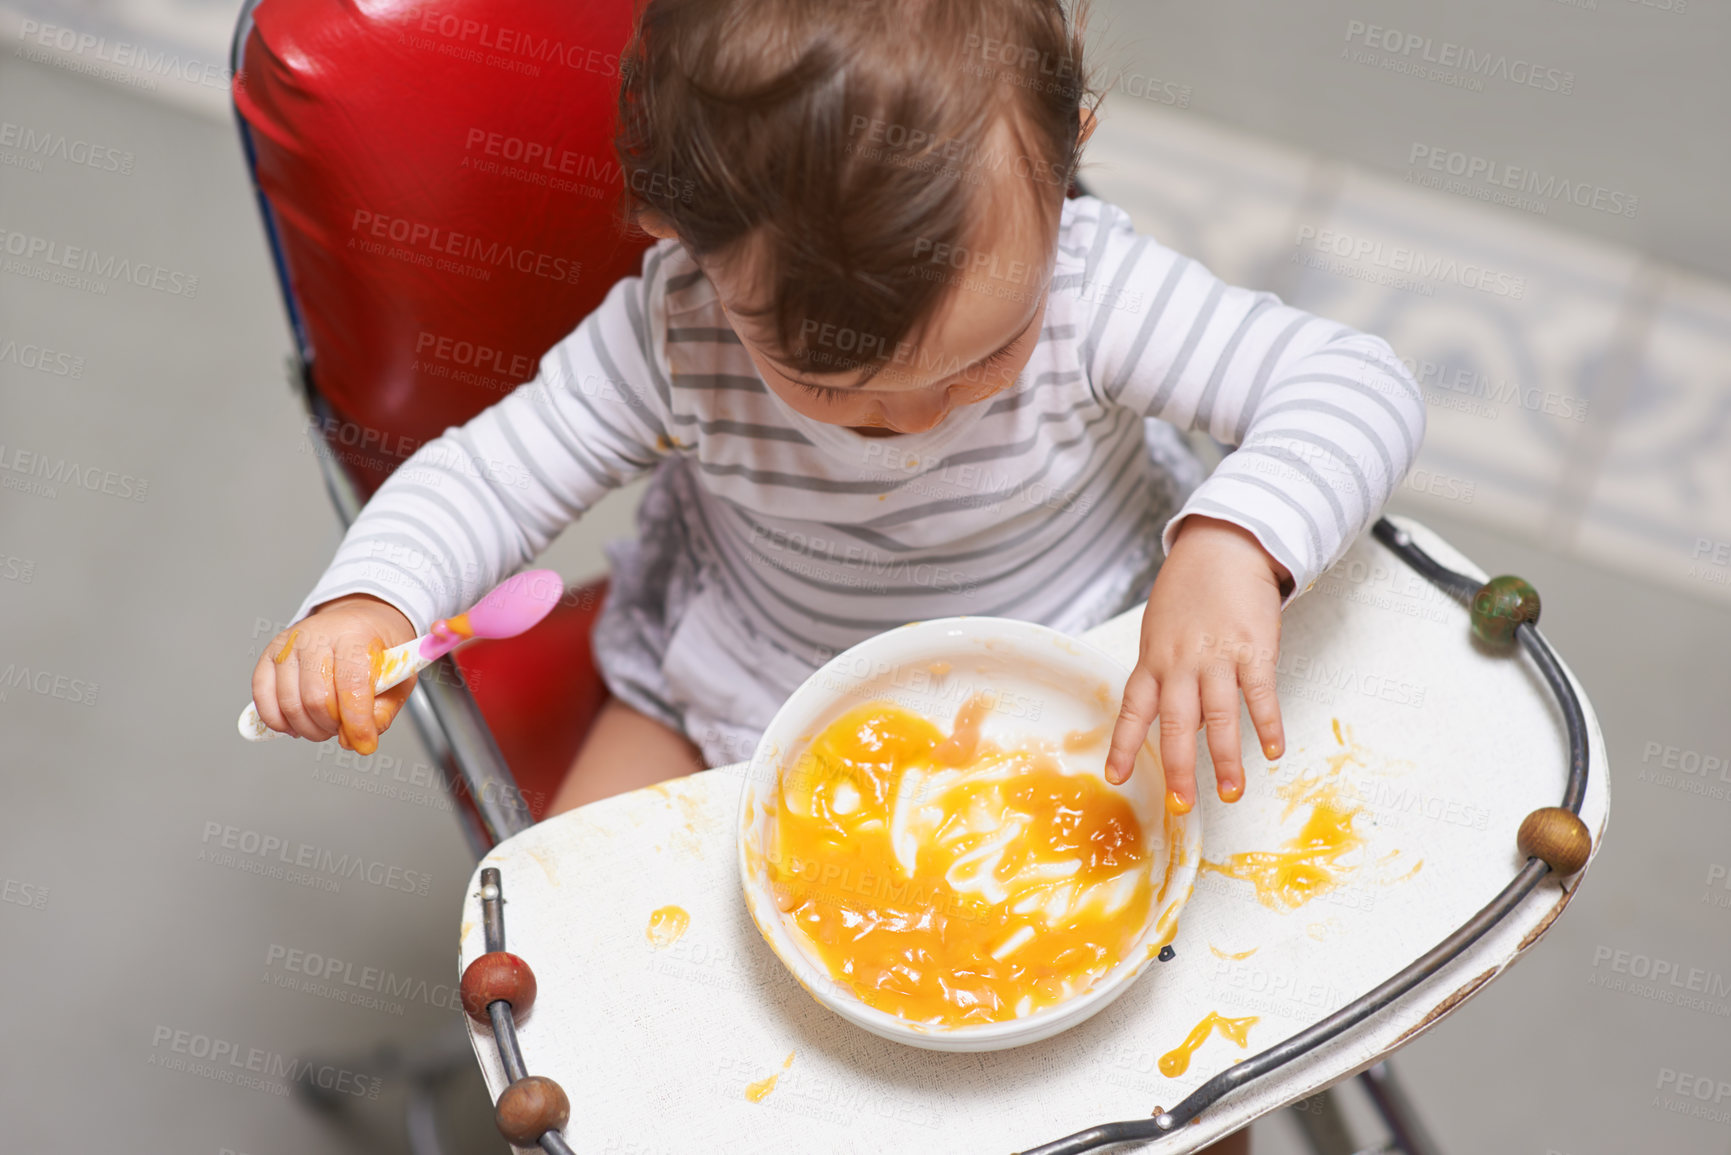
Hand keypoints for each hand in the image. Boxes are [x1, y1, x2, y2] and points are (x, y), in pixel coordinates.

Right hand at [251, 594, 417, 754]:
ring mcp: (288, 644)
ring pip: (290, 703)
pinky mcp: (269, 655)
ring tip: (326, 725)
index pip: (351, 684)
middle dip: (332, 727)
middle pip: (316, 699)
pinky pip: (263, 697)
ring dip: (310, 728)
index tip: (365, 743)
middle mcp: (316, 635)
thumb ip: (382, 711)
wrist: (359, 620)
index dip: (357, 722)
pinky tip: (297, 724)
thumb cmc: (378, 648)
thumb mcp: (399, 676)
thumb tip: (355, 739)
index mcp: (354, 634)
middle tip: (345, 729)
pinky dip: (278, 721)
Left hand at [1105, 516, 1289, 811]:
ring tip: (1231, 792)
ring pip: (1221, 717)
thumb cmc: (1190, 590)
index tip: (1116, 776)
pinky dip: (1268, 725)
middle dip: (1179, 768)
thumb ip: (1166, 674)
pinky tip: (1273, 750)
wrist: (1225, 546)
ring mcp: (1218, 657)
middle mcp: (1181, 662)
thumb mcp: (1162, 630)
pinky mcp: (1255, 649)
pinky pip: (1261, 694)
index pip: (1134, 709)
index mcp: (1154, 659)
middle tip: (1181, 805)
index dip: (1124, 745)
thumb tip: (1184, 722)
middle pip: (1177, 724)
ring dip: (1227, 758)